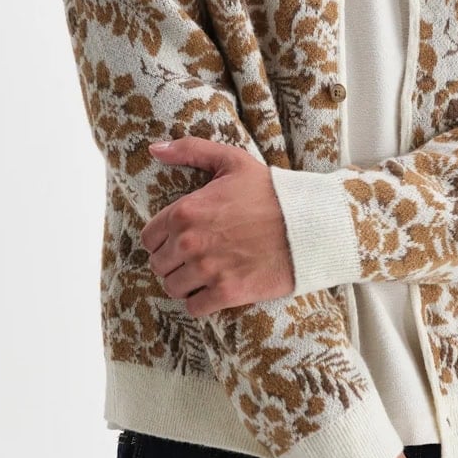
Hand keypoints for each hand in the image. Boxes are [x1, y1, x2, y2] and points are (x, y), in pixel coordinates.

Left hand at [140, 136, 295, 316]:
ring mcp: (208, 270)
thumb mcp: (231, 160)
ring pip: (173, 288)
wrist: (308, 223)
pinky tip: (215, 288)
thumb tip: (154, 149)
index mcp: (185, 211)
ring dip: (185, 284)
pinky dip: (201, 302)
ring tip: (204, 273)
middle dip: (173, 262)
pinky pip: (195, 308)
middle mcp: (190, 243)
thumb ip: (189, 151)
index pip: (149, 238)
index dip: (162, 239)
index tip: (178, 239)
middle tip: (194, 256)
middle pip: (158, 266)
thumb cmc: (269, 191)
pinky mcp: (227, 293)